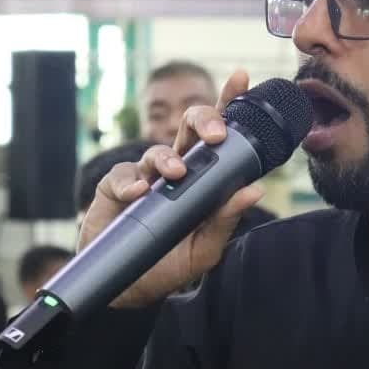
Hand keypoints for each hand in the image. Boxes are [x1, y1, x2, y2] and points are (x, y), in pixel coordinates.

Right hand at [78, 70, 265, 308]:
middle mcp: (175, 169)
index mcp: (203, 176)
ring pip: (157, 149)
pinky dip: (130, 182)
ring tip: (175, 174)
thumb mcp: (204, 249)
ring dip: (168, 158)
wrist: (127, 290)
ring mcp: (144, 176)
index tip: (241, 78)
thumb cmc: (169, 263)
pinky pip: (122, 176)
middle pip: (189, 128)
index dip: (229, 104)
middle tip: (216, 135)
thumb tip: (254, 189)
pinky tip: (138, 193)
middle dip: (204, 120)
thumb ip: (226, 220)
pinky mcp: (114, 188)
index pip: (220, 136)